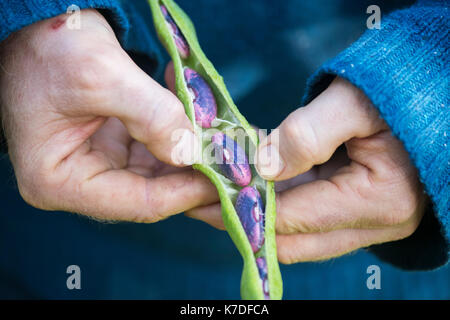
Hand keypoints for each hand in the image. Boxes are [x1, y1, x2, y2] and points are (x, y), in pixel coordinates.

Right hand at [0, 10, 216, 221]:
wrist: (38, 24)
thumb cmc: (52, 47)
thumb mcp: (102, 75)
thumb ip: (152, 116)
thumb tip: (194, 151)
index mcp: (59, 181)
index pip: (138, 202)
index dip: (187, 192)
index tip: (226, 177)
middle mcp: (77, 182)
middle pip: (151, 192)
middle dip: (195, 177)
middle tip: (237, 166)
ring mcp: (96, 165)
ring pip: (157, 173)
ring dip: (192, 157)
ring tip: (227, 143)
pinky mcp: (111, 146)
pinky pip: (154, 151)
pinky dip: (179, 138)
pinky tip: (202, 122)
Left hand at [187, 77, 425, 262]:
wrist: (433, 95)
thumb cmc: (399, 93)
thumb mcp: (354, 103)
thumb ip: (308, 135)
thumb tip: (262, 167)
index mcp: (378, 202)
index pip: (295, 219)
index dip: (244, 210)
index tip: (201, 198)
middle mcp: (372, 224)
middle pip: (292, 238)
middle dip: (242, 219)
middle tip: (197, 201)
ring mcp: (364, 220)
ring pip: (296, 231)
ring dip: (254, 214)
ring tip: (211, 195)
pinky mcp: (354, 209)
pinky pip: (306, 215)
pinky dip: (274, 203)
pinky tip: (244, 186)